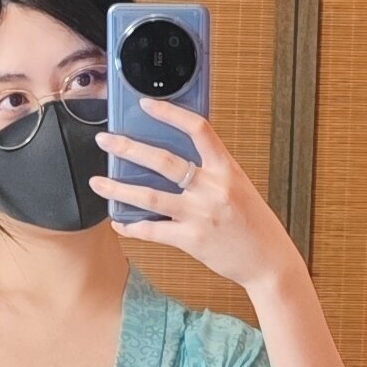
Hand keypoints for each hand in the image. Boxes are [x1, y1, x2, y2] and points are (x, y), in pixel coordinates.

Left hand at [88, 98, 299, 292]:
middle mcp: (212, 188)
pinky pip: (152, 231)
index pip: (198, 129)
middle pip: (163, 161)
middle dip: (128, 148)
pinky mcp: (191, 240)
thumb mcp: (239, 187)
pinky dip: (132, 226)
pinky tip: (119, 221)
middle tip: (105, 141)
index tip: (147, 105)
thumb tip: (176, 161)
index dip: (170, 114)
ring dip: (118, 189)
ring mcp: (200, 214)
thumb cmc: (254, 225)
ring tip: (98, 183)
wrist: (268, 262)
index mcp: (227, 169)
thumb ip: (212, 173)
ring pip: (149, 196)